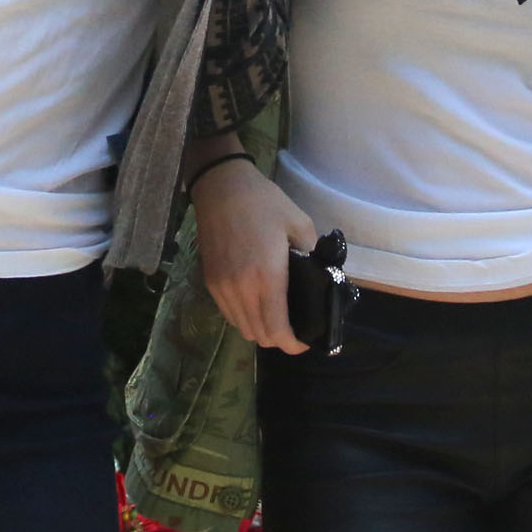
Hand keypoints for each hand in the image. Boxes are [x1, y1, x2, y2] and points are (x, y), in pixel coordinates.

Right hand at [190, 146, 318, 354]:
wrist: (221, 186)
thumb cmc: (263, 203)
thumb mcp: (299, 224)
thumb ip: (313, 257)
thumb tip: (321, 280)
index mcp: (266, 278)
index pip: (277, 331)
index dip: (293, 344)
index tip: (306, 340)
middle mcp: (240, 289)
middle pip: (259, 335)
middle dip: (279, 340)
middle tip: (296, 328)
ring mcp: (222, 287)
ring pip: (242, 327)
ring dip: (261, 329)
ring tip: (277, 317)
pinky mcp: (210, 281)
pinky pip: (228, 314)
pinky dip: (244, 318)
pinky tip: (257, 304)